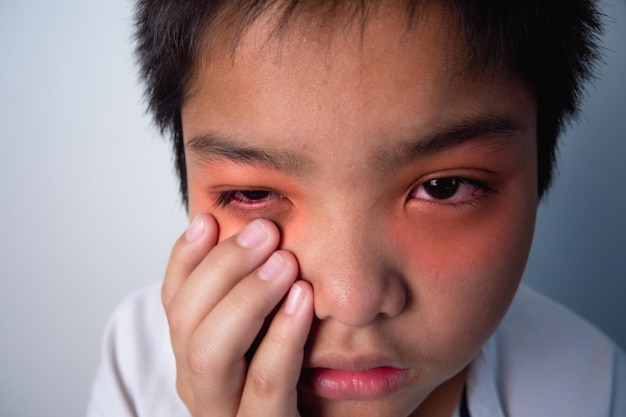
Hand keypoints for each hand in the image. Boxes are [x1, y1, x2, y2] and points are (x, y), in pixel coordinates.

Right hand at [162, 214, 313, 416]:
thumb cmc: (298, 382)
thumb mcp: (272, 332)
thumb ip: (260, 295)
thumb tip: (258, 231)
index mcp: (195, 356)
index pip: (174, 302)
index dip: (184, 258)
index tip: (208, 219)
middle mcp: (198, 385)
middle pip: (185, 321)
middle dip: (221, 267)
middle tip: (264, 232)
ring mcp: (223, 413)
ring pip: (210, 353)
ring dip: (246, 297)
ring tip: (285, 262)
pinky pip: (264, 384)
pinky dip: (281, 337)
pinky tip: (302, 300)